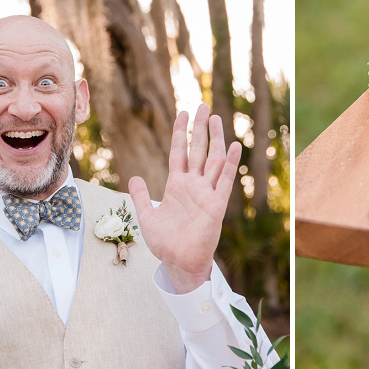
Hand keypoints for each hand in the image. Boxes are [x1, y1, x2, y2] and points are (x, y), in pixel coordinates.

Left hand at [129, 104, 240, 293]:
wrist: (179, 262)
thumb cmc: (164, 243)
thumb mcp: (146, 217)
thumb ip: (141, 197)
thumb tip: (134, 178)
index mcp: (177, 185)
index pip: (180, 152)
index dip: (181, 132)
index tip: (183, 113)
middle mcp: (193, 185)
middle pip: (198, 150)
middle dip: (200, 128)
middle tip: (203, 106)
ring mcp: (206, 193)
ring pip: (213, 160)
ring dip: (215, 139)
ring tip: (217, 118)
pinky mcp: (216, 205)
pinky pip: (224, 181)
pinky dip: (230, 164)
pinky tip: (234, 147)